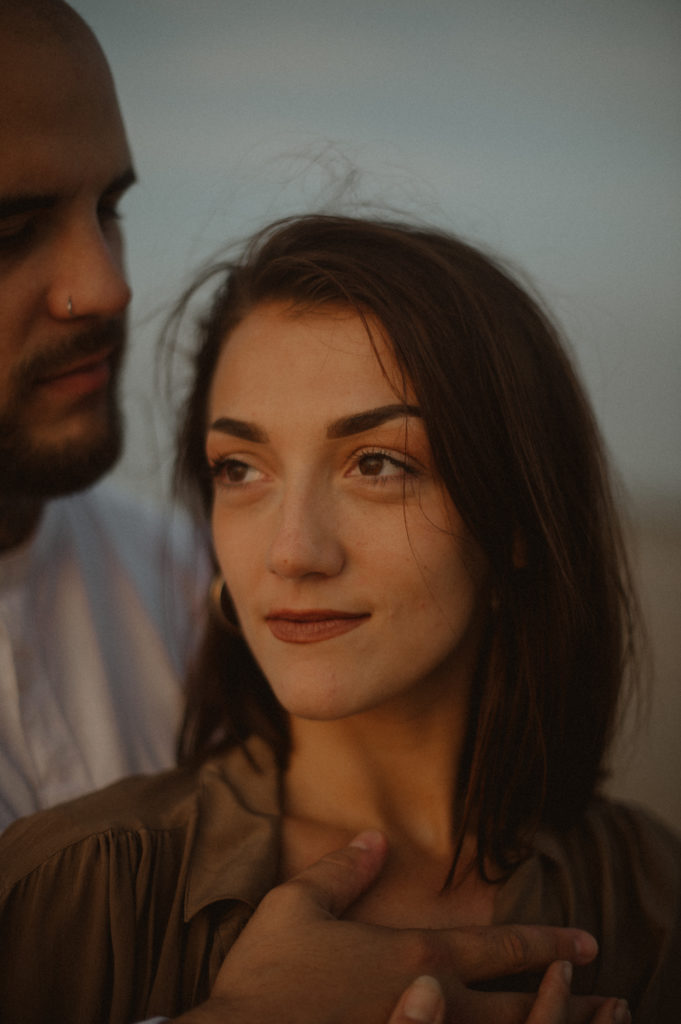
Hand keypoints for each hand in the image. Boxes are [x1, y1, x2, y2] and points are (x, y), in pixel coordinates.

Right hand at [172, 830, 607, 1023]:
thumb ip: (344, 869)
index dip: (546, 940)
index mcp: (414, 957)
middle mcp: (429, 1004)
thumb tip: (376, 839)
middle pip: (518, 1007)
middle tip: (609, 999)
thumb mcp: (298, 903)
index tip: (586, 941)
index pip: (497, 946)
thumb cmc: (267, 975)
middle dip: (567, 1000)